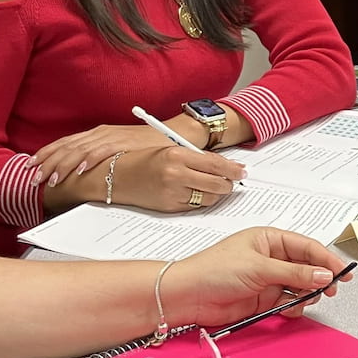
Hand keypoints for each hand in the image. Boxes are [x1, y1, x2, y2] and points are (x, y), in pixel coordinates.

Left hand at [32, 123, 197, 189]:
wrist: (176, 135)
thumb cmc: (148, 146)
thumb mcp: (119, 150)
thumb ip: (102, 158)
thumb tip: (83, 175)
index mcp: (97, 134)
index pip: (65, 143)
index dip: (46, 154)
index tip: (31, 166)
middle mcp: (101, 132)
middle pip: (67, 147)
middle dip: (48, 162)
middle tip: (33, 178)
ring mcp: (112, 136)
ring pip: (80, 150)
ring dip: (64, 165)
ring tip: (51, 178)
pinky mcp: (124, 142)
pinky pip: (102, 151)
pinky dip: (89, 159)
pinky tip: (79, 170)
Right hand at [109, 142, 246, 211]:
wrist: (115, 176)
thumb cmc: (142, 160)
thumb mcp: (169, 150)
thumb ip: (196, 157)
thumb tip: (225, 165)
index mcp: (176, 154)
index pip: (215, 163)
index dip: (233, 169)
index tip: (242, 171)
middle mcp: (175, 174)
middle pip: (217, 184)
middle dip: (228, 184)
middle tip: (231, 181)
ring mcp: (172, 193)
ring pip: (209, 198)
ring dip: (217, 194)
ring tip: (215, 187)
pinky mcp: (169, 207)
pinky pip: (196, 206)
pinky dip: (202, 201)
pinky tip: (199, 194)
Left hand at [158, 227, 350, 329]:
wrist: (190, 296)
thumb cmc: (214, 270)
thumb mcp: (259, 268)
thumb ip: (295, 273)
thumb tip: (323, 274)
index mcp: (270, 239)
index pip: (307, 247)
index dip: (327, 258)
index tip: (342, 271)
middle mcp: (271, 258)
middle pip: (307, 267)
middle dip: (320, 278)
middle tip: (330, 288)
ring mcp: (268, 279)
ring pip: (301, 287)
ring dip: (307, 294)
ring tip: (306, 300)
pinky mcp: (264, 299)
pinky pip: (289, 302)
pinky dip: (294, 307)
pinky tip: (290, 309)